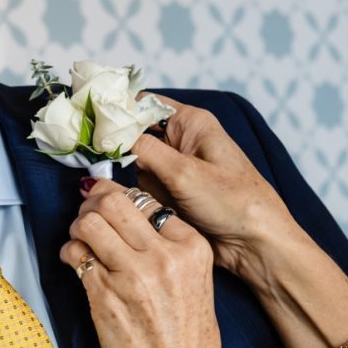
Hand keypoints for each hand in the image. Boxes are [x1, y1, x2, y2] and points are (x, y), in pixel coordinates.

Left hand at [60, 179, 231, 347]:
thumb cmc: (190, 342)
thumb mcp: (199, 281)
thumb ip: (171, 247)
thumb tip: (134, 218)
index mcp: (191, 248)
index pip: (146, 199)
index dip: (121, 196)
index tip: (110, 202)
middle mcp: (163, 256)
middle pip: (114, 202)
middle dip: (94, 201)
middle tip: (89, 211)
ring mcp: (131, 275)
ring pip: (89, 221)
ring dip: (78, 225)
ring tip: (80, 237)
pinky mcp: (103, 296)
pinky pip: (76, 255)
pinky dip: (69, 252)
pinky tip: (75, 260)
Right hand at [128, 102, 299, 292]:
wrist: (254, 243)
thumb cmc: (233, 201)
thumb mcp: (184, 173)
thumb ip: (144, 151)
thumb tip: (110, 136)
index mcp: (191, 122)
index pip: (144, 104)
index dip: (118, 113)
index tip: (92, 126)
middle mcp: (184, 140)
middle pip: (136, 137)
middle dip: (127, 155)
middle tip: (120, 169)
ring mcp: (179, 167)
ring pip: (138, 167)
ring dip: (139, 183)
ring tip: (158, 198)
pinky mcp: (176, 192)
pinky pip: (147, 189)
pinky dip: (146, 199)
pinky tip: (157, 209)